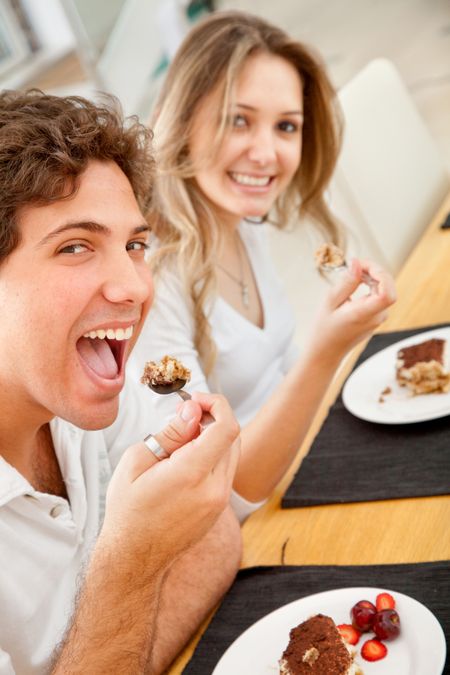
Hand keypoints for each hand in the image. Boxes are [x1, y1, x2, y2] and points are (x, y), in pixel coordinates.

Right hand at [100, 393, 239, 568]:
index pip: (226, 428)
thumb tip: (192, 411)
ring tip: (180, 439)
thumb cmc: (128, 510)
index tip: (195, 401)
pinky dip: (212, 456)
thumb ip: (171, 433)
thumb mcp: (137, 461)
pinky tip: (185, 460)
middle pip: (232, 436)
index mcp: (192, 474)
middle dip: (212, 417)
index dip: (216, 405)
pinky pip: (225, 471)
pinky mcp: (219, 508)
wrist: (134, 558)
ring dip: (213, 436)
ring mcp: (220, 501)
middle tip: (184, 415)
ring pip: (231, 453)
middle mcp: (214, 489)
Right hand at [310, 258, 395, 361]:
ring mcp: (379, 318)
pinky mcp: (377, 317)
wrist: (325, 353)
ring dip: (373, 276)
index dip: (380, 274)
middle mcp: (376, 317)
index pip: (387, 293)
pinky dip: (371, 284)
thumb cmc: (324, 330)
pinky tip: (357, 282)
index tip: (362, 266)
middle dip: (375, 270)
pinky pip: (380, 295)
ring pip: (385, 289)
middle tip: (355, 265)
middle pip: (388, 286)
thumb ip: (346, 282)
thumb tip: (357, 263)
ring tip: (353, 273)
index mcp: (364, 315)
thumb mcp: (329, 302)